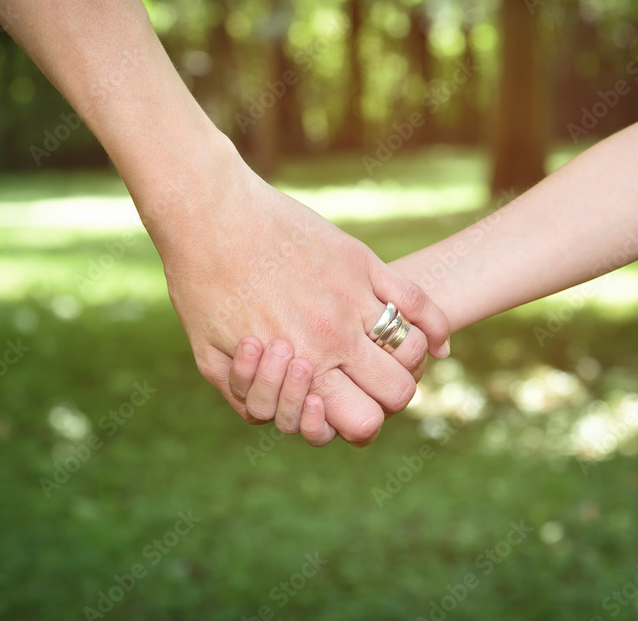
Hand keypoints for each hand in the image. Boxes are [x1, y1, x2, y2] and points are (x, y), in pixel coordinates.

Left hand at [142, 137, 449, 445]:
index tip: (344, 407)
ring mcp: (355, 297)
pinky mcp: (363, 261)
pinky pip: (420, 300)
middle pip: (398, 393)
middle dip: (387, 399)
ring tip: (385, 354)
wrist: (210, 213)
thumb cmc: (202, 286)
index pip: (363, 424)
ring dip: (407, 361)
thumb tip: (282, 420)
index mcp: (301, 367)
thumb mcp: (209, 359)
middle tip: (365, 383)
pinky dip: (436, 327)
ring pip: (414, 349)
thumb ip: (248, 398)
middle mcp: (335, 337)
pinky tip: (435, 342)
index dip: (359, 425)